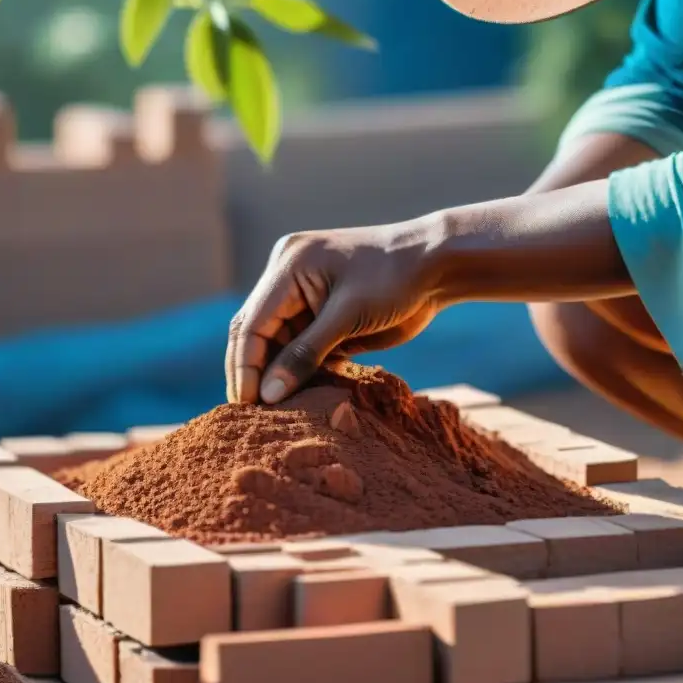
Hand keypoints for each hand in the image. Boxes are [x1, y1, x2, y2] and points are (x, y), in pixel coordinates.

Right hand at [225, 218, 442, 403]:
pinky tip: (298, 399)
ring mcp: (305, 297)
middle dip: (254, 373)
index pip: (251, 323)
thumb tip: (268, 393)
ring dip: (277, 376)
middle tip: (250, 416)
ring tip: (274, 415)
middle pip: (258, 334)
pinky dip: (301, 371)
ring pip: (278, 344)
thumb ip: (306, 353)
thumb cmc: (395, 278)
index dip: (245, 366)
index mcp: (288, 266)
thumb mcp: (349, 314)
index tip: (245, 404)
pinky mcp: (324, 315)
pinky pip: (302, 347)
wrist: (438, 265)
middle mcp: (288, 279)